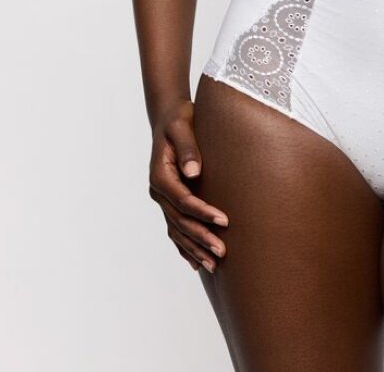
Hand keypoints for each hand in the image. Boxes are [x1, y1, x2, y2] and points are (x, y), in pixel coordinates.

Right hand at [148, 98, 228, 272]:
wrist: (170, 118)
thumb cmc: (180, 119)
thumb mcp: (183, 126)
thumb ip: (188, 148)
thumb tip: (194, 172)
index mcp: (161, 175)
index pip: (183, 200)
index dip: (203, 212)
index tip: (224, 220)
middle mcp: (159, 191)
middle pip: (180, 221)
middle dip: (201, 237)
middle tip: (223, 252)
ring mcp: (163, 198)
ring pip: (178, 230)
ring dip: (195, 248)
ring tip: (214, 265)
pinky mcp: (170, 201)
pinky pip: (176, 228)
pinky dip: (185, 247)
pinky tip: (197, 263)